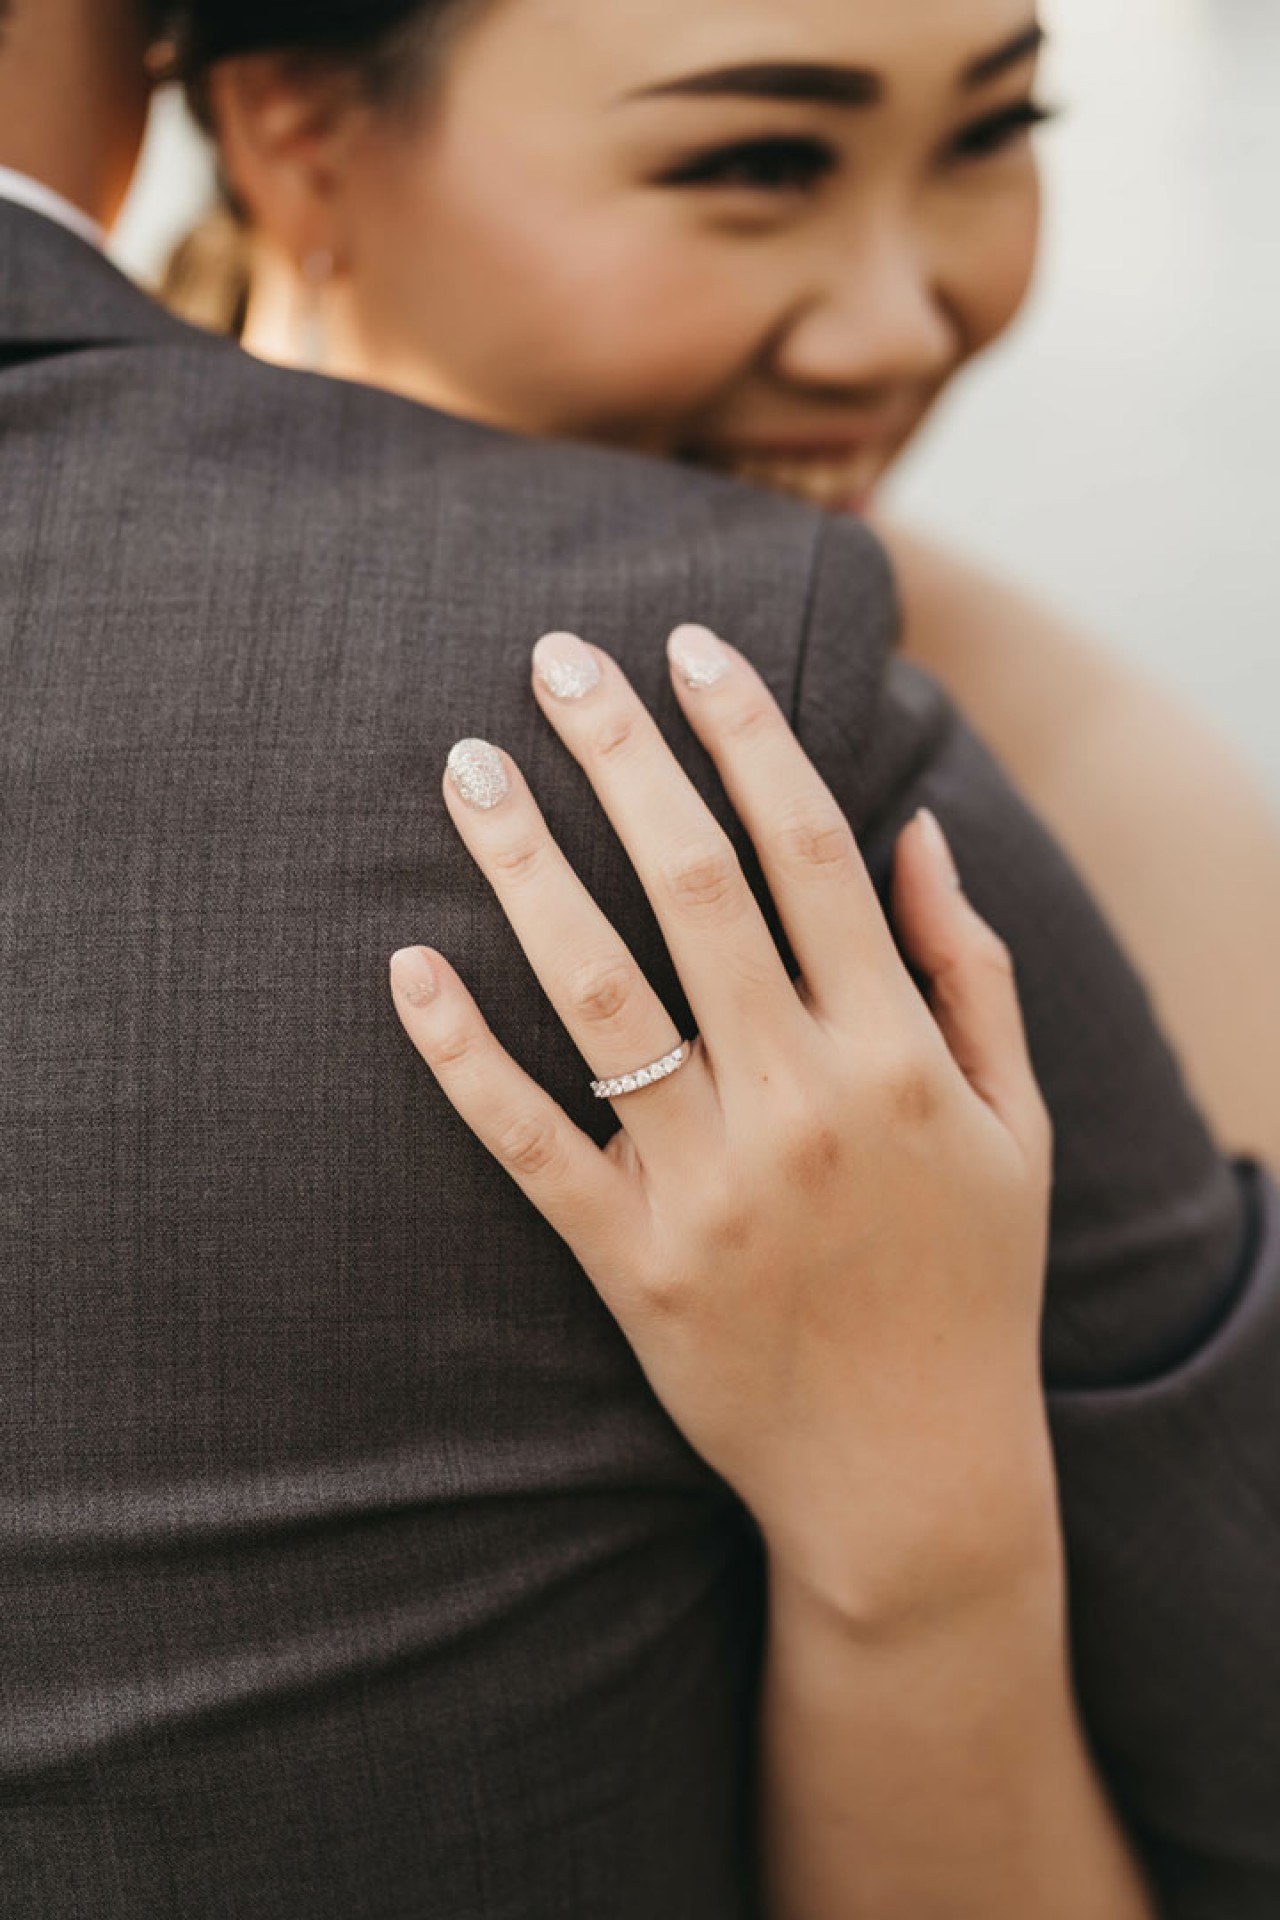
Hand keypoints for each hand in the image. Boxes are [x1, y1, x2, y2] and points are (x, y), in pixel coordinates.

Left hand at [389, 625, 1056, 1626]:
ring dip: (525, 866)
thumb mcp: (1017, 1125)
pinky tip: (407, 966)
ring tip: (469, 765)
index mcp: (897, 1055)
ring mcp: (706, 1183)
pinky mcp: (629, 1260)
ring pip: (597, 992)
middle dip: (623, 754)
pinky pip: (527, 1140)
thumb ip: (975, 970)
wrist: (914, 1475)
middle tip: (555, 658)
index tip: (689, 647)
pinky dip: (462, 1054)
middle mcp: (800, 1102)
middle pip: (693, 886)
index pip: (809, 850)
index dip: (746, 733)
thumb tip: (920, 830)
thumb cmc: (972, 1285)